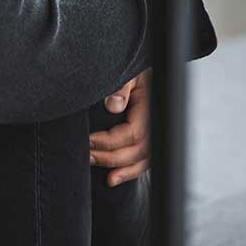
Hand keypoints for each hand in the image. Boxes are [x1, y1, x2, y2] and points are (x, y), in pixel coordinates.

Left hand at [89, 70, 149, 186]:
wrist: (147, 68)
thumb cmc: (136, 69)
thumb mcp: (128, 72)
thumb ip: (121, 87)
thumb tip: (114, 106)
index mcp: (151, 106)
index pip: (133, 133)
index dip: (110, 141)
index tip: (89, 140)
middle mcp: (157, 122)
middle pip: (138, 150)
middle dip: (111, 158)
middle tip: (88, 156)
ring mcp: (157, 131)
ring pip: (143, 160)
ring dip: (122, 170)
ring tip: (102, 175)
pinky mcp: (152, 136)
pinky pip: (145, 159)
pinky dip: (130, 171)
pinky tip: (114, 177)